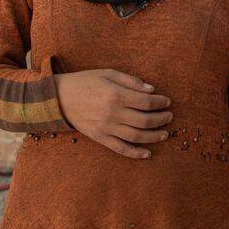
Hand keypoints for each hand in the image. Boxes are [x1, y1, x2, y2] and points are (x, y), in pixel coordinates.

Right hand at [52, 69, 171, 158]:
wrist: (59, 98)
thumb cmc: (85, 82)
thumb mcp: (108, 74)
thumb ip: (131, 81)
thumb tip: (152, 90)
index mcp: (115, 95)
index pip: (146, 101)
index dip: (160, 102)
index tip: (167, 102)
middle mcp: (112, 113)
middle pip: (144, 120)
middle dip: (161, 119)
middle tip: (169, 117)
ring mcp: (106, 128)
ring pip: (136, 136)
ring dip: (154, 137)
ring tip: (165, 134)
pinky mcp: (100, 138)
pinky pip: (121, 148)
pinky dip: (135, 153)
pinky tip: (147, 154)